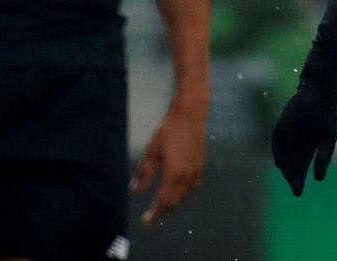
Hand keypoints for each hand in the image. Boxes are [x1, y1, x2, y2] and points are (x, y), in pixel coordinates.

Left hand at [132, 101, 206, 224]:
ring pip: (185, 195)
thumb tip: (136, 189)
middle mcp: (187, 176)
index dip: (154, 213)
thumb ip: (144, 172)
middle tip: (153, 216)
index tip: (146, 222)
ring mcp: (196, 170)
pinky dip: (184, 192)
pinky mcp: (201, 164)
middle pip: (175, 201)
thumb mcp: (152, 151)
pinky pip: (193, 186)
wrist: (191, 114)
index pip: (163, 200)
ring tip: (164, 206)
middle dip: (164, 211)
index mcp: (174, 174)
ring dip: (174, 202)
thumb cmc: (169, 130)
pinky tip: (180, 190)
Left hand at [270, 76, 336, 196]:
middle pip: (290, 165)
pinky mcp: (281, 126)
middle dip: (291, 177)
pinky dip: (278, 153)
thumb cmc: (326, 115)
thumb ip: (323, 158)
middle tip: (294, 188)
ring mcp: (287, 135)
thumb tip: (318, 179)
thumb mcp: (328, 140)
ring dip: (285, 168)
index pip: (300, 168)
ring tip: (289, 178)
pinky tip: (281, 163)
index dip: (298, 181)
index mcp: (307, 147)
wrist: (320, 93)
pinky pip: (277, 143)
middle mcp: (295, 144)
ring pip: (282, 156)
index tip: (298, 194)